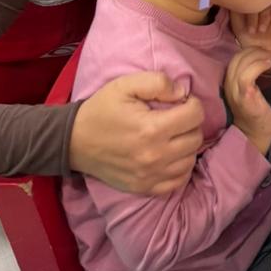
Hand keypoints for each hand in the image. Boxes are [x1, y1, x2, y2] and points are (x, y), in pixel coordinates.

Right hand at [70, 74, 204, 194]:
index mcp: (151, 129)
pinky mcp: (145, 188)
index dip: (192, 104)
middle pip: (196, 138)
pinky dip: (180, 167)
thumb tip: (182, 93)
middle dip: (190, 124)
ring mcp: (151, 175)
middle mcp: (155, 156)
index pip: (195, 115)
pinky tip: (170, 155)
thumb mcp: (125, 85)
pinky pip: (178, 181)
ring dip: (186, 145)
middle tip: (175, 118)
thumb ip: (157, 82)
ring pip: (190, 160)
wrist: (74, 142)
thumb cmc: (102, 110)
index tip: (179, 102)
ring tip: (172, 136)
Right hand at [224, 47, 270, 154]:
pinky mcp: (245, 97)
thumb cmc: (255, 112)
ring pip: (241, 64)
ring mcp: (235, 92)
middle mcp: (228, 86)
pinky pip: (247, 75)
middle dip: (253, 50)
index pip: (233, 58)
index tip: (261, 50)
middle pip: (236, 58)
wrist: (256, 134)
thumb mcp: (248, 90)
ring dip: (257, 56)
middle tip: (267, 52)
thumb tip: (258, 57)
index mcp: (228, 82)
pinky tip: (268, 64)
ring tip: (269, 57)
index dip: (247, 49)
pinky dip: (258, 65)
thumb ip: (247, 75)